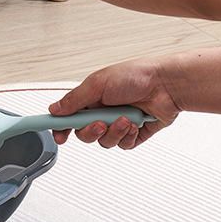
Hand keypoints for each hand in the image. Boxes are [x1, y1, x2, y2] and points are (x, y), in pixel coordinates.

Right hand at [49, 58, 180, 149]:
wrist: (166, 85)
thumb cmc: (135, 76)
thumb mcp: (97, 84)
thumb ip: (74, 100)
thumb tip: (54, 109)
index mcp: (90, 98)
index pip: (69, 116)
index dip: (62, 127)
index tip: (59, 136)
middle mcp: (102, 112)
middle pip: (84, 133)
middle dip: (90, 131)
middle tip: (99, 123)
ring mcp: (117, 124)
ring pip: (104, 141)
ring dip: (113, 132)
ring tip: (125, 119)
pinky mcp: (133, 134)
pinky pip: (122, 145)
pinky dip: (127, 136)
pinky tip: (134, 124)